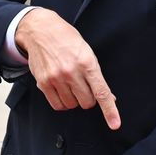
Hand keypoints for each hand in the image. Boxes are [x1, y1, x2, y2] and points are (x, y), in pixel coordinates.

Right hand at [16, 9, 120, 128]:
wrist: (40, 30)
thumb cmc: (66, 39)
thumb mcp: (87, 52)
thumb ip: (96, 75)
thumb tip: (109, 97)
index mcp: (87, 62)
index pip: (101, 92)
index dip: (110, 110)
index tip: (114, 124)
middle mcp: (72, 72)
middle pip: (87, 102)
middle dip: (88, 98)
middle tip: (83, 86)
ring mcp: (56, 78)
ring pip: (72, 105)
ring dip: (74, 99)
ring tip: (70, 84)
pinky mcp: (44, 83)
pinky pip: (57, 105)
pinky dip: (62, 102)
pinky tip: (61, 90)